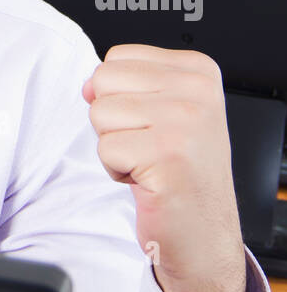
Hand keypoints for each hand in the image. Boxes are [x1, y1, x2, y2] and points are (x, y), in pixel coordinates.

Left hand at [81, 45, 246, 291]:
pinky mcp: (167, 156)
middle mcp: (197, 91)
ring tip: (150, 163)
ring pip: (100, 114)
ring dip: (116, 147)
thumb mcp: (164, 110)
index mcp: (198, 70)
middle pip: (104, 81)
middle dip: (114, 120)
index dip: (123, 96)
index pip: (118, 57)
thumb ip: (126, 85)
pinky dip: (118, 171)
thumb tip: (88, 84)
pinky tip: (149, 180)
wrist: (205, 234)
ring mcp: (185, 122)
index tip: (155, 124)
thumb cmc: (182, 172)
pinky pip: (105, 150)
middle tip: (149, 146)